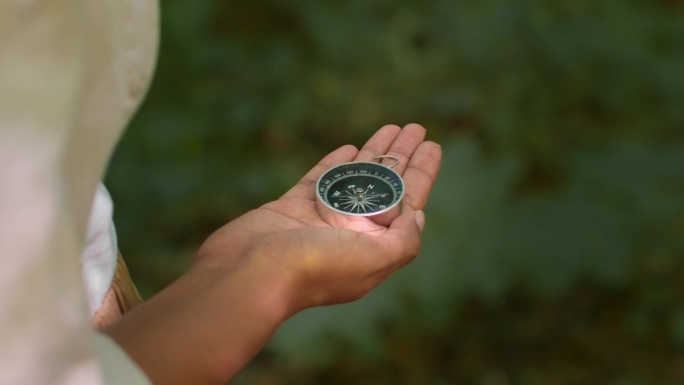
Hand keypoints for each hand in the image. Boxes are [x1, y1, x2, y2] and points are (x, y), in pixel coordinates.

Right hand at [196, 123, 441, 312]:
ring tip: (392, 127)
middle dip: (401, 157)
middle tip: (415, 128)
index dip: (422, 172)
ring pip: (354, 178)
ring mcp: (320, 219)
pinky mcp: (291, 208)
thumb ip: (403, 240)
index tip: (432, 146)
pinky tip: (351, 147)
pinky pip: (319, 179)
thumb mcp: (374, 259)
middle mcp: (350, 233)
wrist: (250, 273)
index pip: (407, 203)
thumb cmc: (315, 268)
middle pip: (384, 186)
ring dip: (374, 152)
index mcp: (373, 246)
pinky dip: (335, 164)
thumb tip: (416, 217)